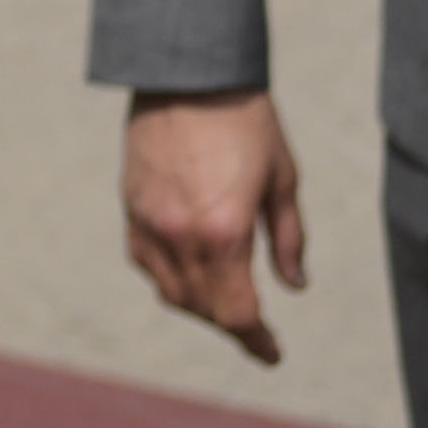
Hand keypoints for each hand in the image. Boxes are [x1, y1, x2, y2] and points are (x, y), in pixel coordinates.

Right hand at [123, 87, 307, 367]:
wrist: (188, 72)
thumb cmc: (246, 120)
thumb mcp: (283, 178)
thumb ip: (287, 238)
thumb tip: (295, 286)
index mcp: (225, 231)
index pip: (237, 313)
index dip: (257, 341)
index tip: (273, 354)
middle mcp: (181, 235)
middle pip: (205, 309)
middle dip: (234, 325)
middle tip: (257, 329)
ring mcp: (150, 223)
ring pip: (172, 292)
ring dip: (201, 307)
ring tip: (226, 301)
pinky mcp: (132, 208)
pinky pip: (147, 263)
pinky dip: (170, 278)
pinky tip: (191, 271)